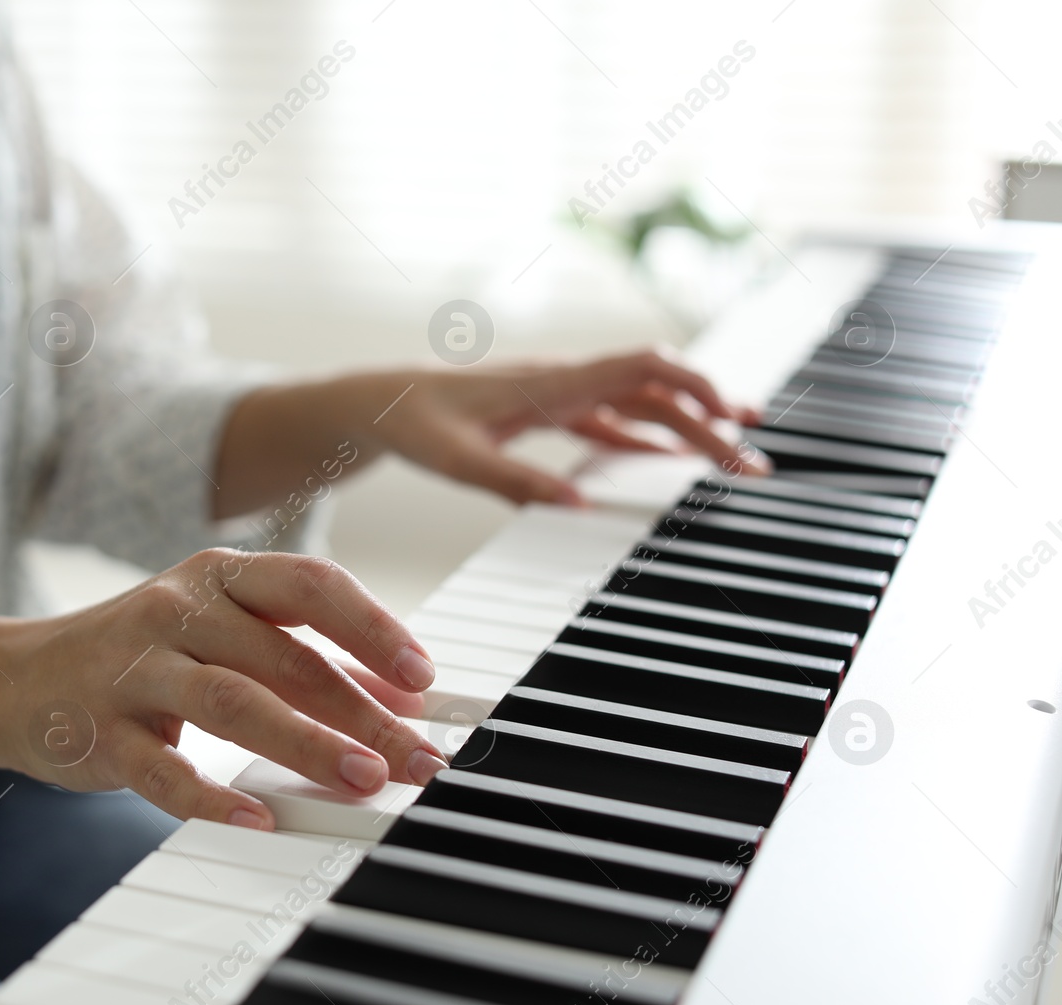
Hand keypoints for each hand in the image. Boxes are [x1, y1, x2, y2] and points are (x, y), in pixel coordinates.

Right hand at [0, 549, 446, 829]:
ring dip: (307, 743)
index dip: (373, 628)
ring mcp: (135, 668)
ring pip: (233, 702)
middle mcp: (178, 608)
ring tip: (362, 780)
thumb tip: (398, 698)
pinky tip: (260, 819)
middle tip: (416, 757)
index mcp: (219, 575)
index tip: (423, 677)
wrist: (13, 679)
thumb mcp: (219, 632)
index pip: (311, 586)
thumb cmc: (140, 655)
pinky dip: (214, 797)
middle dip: (362, 711)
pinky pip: (164, 770)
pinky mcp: (102, 732)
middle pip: (286, 656)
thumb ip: (303, 655)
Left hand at [363, 350, 766, 504]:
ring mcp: (559, 396)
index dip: (694, 386)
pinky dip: (648, 439)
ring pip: (640, 405)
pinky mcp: (549, 413)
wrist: (381, 402)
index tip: (734, 418)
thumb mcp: (455, 458)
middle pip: (656, 392)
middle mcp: (564, 382)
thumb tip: (576, 505)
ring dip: (689, 429)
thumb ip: (511, 479)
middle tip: (753, 465)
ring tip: (736, 458)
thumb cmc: (414, 423)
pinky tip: (672, 460)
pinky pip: (612, 422)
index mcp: (551, 383)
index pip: (641, 368)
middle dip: (710, 421)